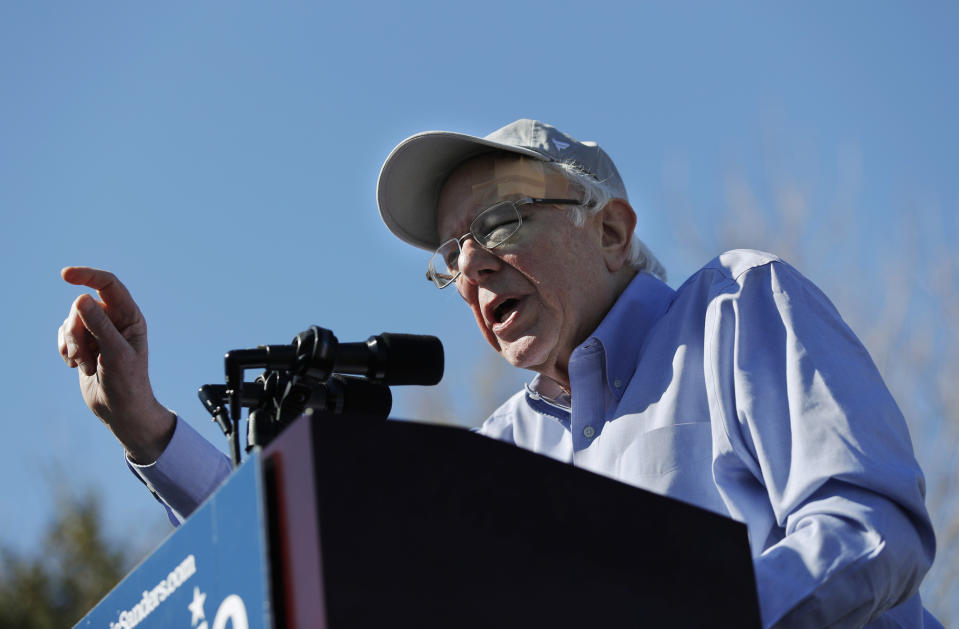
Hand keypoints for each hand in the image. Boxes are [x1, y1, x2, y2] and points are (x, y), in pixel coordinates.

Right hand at [58, 267, 174, 462]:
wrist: (121, 410)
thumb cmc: (127, 382)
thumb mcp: (115, 354)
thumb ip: (99, 326)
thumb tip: (81, 298)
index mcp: (130, 317)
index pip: (108, 285)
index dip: (88, 276)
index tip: (66, 275)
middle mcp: (115, 320)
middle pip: (82, 307)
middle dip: (76, 331)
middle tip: (83, 356)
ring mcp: (98, 332)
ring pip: (70, 323)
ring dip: (72, 346)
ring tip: (86, 366)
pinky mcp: (85, 344)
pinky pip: (64, 336)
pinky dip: (66, 351)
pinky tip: (78, 367)